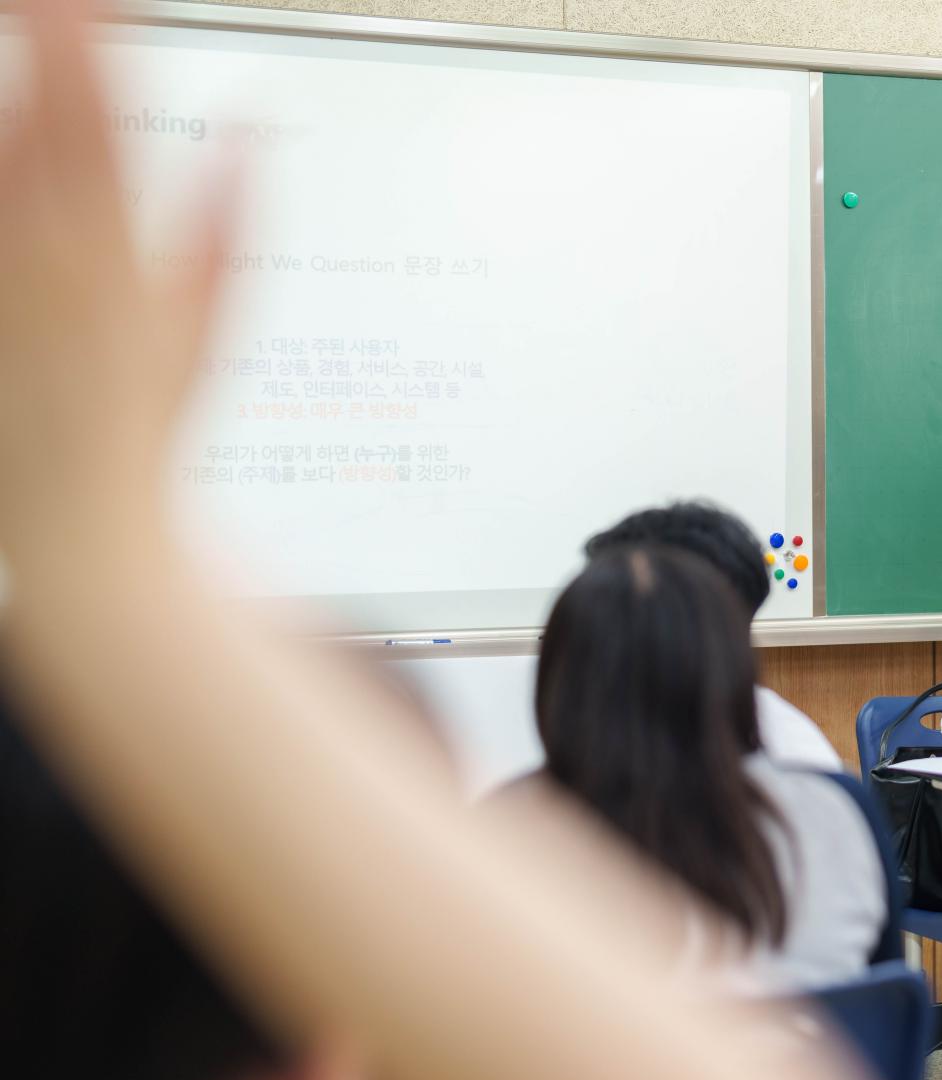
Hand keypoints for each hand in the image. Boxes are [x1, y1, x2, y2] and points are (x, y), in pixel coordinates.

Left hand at [0, 0, 233, 567]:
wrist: (77, 504)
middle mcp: (48, 253)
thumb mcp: (207, 326)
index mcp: (118, 255)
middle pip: (33, 124)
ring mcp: (0, 272)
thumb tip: (250, 133)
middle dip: (38, 48)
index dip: (89, 49)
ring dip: (4, 91)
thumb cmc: (142, 417)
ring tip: (13, 21)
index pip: (101, 126)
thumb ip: (225, 223)